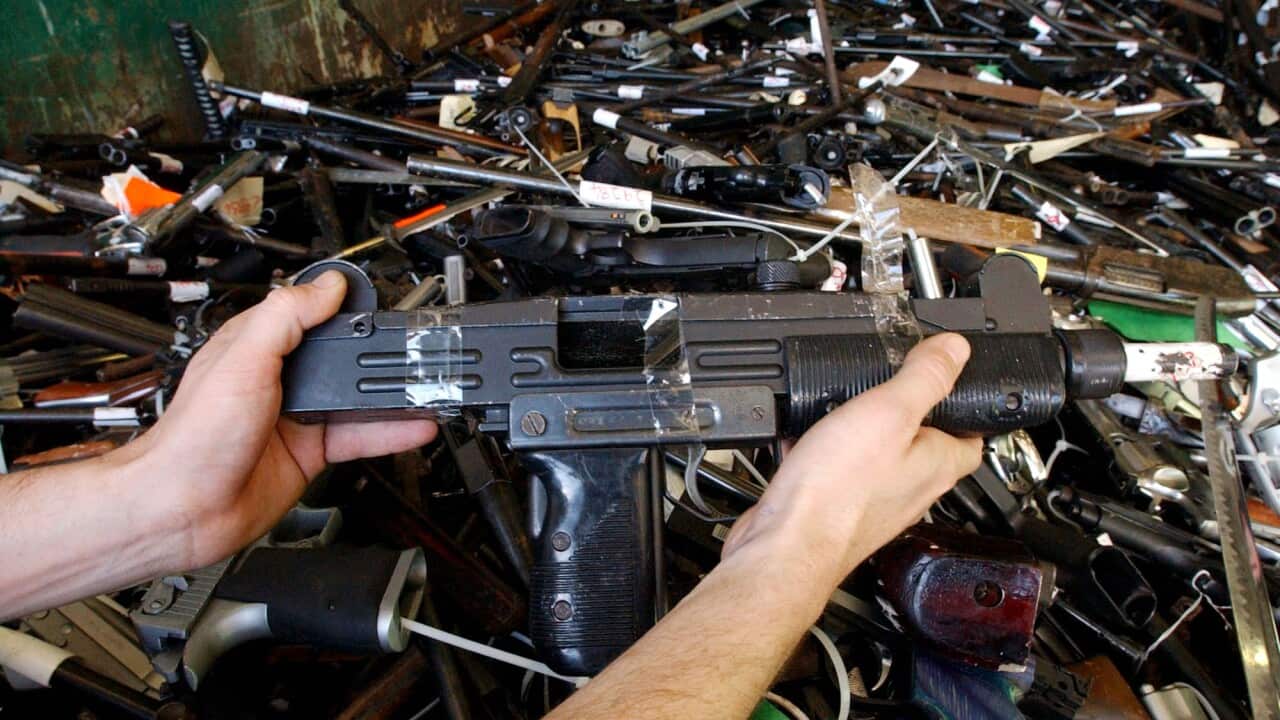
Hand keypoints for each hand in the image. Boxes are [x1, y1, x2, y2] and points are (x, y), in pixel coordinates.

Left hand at [115, 270, 436, 568]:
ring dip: (392, 396)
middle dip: (377, 355)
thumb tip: (327, 285)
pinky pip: (359, 437)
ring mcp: (296, 418)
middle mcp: (279, 380)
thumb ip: (286, 317)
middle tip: (416, 350)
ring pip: (356, 399)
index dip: (344, 308)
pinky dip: (390, 433)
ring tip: (425, 388)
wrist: (184, 509)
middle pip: (341, 358)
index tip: (379, 304)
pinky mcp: (311, 454)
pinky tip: (413, 426)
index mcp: (256, 345)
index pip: (309, 314)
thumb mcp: (242, 358)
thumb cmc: (194, 438)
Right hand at [721, 333, 981, 580]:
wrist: (786, 543)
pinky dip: (824, 451)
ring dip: (863, 432)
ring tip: (844, 407)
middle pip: (924, 445)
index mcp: (937, 465)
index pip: (973, 436)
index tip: (956, 385)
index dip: (967, 409)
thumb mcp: (888, 412)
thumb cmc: (838, 492)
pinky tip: (804, 439)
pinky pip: (838, 472)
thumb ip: (925, 377)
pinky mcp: (838, 510)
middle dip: (908, 415)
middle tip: (892, 387)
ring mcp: (874, 502)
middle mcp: (912, 488)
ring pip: (878, 457)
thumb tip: (956, 349)